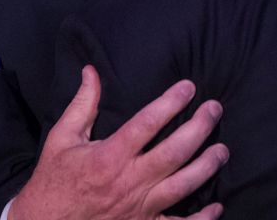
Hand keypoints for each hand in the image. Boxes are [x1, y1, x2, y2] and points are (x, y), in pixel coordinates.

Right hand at [11, 67, 226, 219]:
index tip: (189, 86)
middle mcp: (129, 182)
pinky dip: (201, 219)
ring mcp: (139, 208)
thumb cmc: (53, 181)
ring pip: (183, 186)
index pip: (147, 123)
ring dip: (207, 167)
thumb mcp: (61, 138)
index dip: (171, 102)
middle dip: (199, 128)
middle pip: (174, 153)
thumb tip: (91, 71)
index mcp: (109, 156)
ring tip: (223, 149)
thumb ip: (81, 104)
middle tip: (215, 108)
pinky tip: (217, 206)